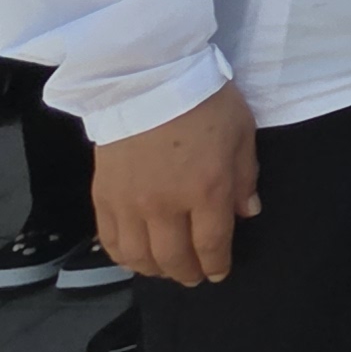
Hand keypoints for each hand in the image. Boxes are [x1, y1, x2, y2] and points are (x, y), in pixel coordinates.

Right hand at [94, 81, 260, 285]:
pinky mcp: (102, 196)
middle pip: (174, 258)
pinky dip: (123, 256)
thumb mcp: (241, 131)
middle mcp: (165, 205)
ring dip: (155, 270)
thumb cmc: (204, 100)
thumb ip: (245, 176)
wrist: (147, 76)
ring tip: (166, 269)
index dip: (217, 265)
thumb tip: (248, 213)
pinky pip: (110, 241)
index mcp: (205, 190)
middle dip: (188, 273)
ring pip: (139, 257)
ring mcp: (130, 203)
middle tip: (194, 275)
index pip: (212, 245)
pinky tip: (135, 256)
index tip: (220, 272)